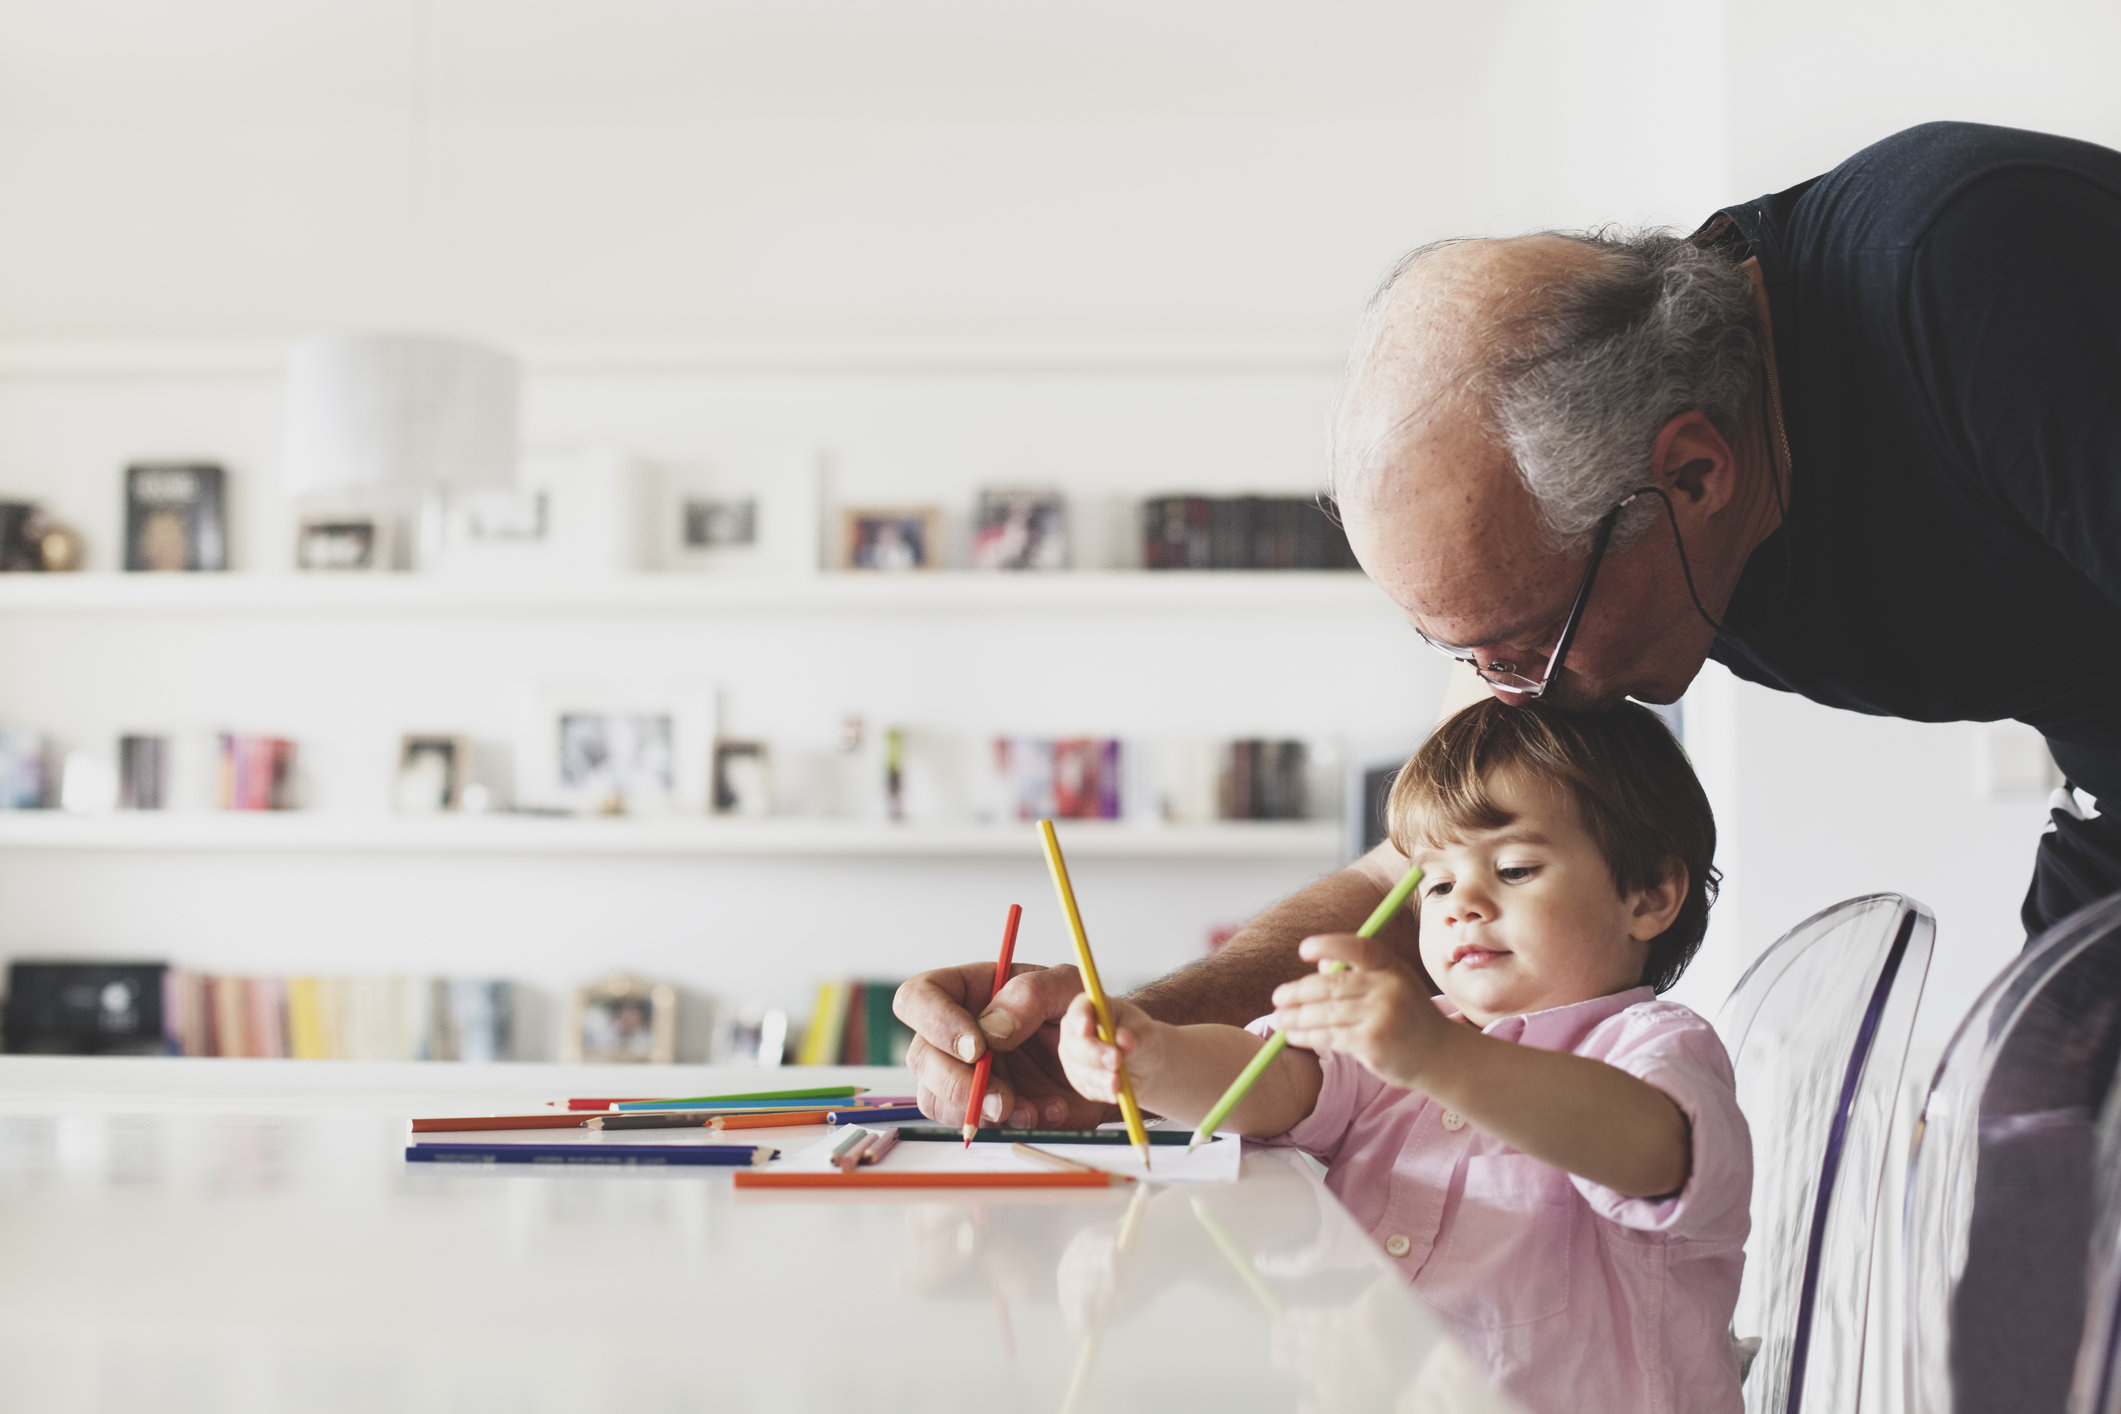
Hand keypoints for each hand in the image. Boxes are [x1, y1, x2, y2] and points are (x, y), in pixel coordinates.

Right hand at [894, 961, 1116, 1128]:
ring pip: (937, 1099)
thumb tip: (993, 1027)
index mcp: (969, 991)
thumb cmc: (1081, 1010)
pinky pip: (977, 1125)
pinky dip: (1013, 1124)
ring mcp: (968, 1074)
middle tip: (1003, 1097)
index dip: (935, 1022)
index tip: (976, 1048)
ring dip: (981, 1111)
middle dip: (958, 1083)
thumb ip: (1031, 993)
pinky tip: (1049, 1110)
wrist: (1111, 1056)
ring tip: (1032, 1107)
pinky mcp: (987, 1108)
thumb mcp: (1066, 985)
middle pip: (921, 1058)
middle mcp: (958, 1033)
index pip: (919, 998)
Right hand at [1056, 994, 1162, 1104]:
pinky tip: (1115, 1093)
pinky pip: (1085, 1087)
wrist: (1143, 1062)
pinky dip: (1101, 1091)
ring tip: (1118, 1083)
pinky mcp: (1079, 1079)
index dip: (1080, 1018)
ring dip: (1098, 1077)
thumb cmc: (1142, 1038)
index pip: (1079, 1010)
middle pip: (1074, 1042)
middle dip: (1093, 1053)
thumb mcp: (1145, 1032)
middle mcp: (1075, 1031)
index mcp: (1091, 1008)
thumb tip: (1123, 1038)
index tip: (1088, 1028)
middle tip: (1115, 1060)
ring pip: (1078, 1068)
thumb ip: (1135, 1035)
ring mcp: (1073, 1056)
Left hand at [1270, 932, 1454, 1090]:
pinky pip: (1330, 1037)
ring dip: (1296, 1017)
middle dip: (1298, 992)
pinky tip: (1293, 1035)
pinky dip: (1307, 1036)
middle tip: (1278, 998)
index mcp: (1391, 966)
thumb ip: (1356, 973)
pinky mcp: (1373, 1043)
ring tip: (1278, 1019)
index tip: (1303, 950)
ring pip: (1326, 1013)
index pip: (1357, 947)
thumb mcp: (1390, 983)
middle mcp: (1387, 987)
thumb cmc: (1407, 1014)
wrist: (1439, 1054)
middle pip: (1331, 985)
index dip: (1328, 945)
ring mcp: (1381, 1016)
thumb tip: (1317, 967)